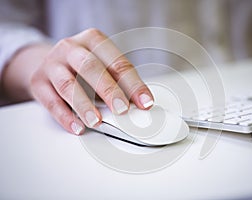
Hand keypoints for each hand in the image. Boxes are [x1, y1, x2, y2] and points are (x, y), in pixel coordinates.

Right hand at [4, 28, 153, 134]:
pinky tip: (78, 127)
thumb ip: (118, 81)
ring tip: (97, 121)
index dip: (133, 84)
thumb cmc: (82, 66)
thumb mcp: (101, 64)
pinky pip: (51, 101)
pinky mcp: (38, 81)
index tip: (145, 102)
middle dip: (108, 90)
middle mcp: (71, 47)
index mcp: (93, 40)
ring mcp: (52, 63)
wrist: (48, 62)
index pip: (117, 62)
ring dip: (84, 105)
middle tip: (122, 109)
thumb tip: (138, 104)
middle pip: (90, 67)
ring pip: (68, 84)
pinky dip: (65, 116)